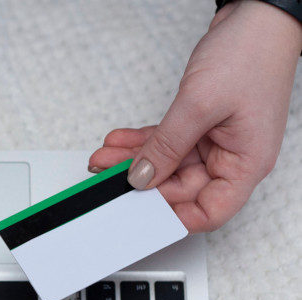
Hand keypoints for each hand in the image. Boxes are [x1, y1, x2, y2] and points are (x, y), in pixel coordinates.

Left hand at [89, 0, 301, 231]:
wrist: (257, 15)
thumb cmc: (250, 52)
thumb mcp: (199, 104)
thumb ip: (167, 146)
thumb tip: (141, 178)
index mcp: (246, 163)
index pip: (209, 211)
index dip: (173, 218)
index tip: (138, 214)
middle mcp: (232, 157)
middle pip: (180, 188)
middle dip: (140, 185)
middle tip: (105, 180)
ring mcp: (215, 141)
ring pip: (166, 165)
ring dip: (132, 162)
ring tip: (102, 160)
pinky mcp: (200, 125)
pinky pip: (165, 144)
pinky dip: (141, 144)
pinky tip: (117, 143)